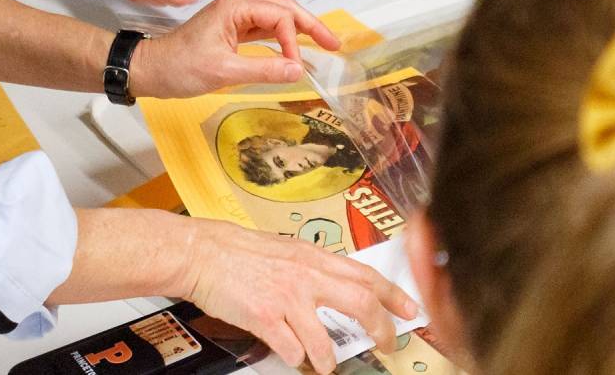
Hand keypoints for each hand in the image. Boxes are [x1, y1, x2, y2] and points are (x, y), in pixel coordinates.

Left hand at [135, 0, 340, 98]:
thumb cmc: (178, 67)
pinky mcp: (232, 31)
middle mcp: (238, 7)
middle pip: (284, 9)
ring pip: (277, 18)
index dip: (293, 41)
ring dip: (299, 31)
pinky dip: (283, 39)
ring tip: (322, 44)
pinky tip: (295, 50)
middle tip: (333, 43)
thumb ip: (263, 69)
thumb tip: (297, 70)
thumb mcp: (222, 71)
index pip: (279, 17)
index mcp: (235, 8)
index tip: (296, 66)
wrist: (149, 70)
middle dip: (310, 25)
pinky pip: (265, 31)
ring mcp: (235, 18)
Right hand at [177, 220, 418, 372]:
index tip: (410, 310)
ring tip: (329, 366)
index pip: (367, 275)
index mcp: (315, 258)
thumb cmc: (243, 251)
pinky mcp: (262, 317)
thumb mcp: (290, 250)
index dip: (394, 295)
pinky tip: (294, 356)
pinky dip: (296, 357)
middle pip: (360, 302)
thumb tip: (343, 283)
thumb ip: (316, 267)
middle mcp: (306, 275)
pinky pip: (289, 347)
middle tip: (388, 343)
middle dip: (381, 328)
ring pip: (324, 337)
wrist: (204, 252)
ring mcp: (285, 297)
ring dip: (330, 359)